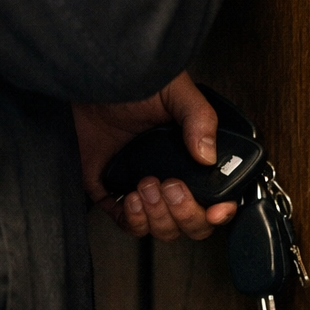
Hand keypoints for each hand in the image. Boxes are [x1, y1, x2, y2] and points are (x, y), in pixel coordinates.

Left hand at [72, 71, 236, 240]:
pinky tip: (131, 198)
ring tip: (146, 184)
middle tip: (171, 186)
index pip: (217, 196)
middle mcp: (170, 173)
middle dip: (185, 213)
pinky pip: (128, 223)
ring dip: (158, 215)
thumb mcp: (173, 90)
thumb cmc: (129, 81)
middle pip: (192, 222)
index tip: (217, 209)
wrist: (88, 82)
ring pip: (163, 228)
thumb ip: (198, 117)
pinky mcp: (112, 190)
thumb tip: (208, 154)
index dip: (221, 209)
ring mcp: (142, 184)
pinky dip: (133, 220)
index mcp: (192, 153)